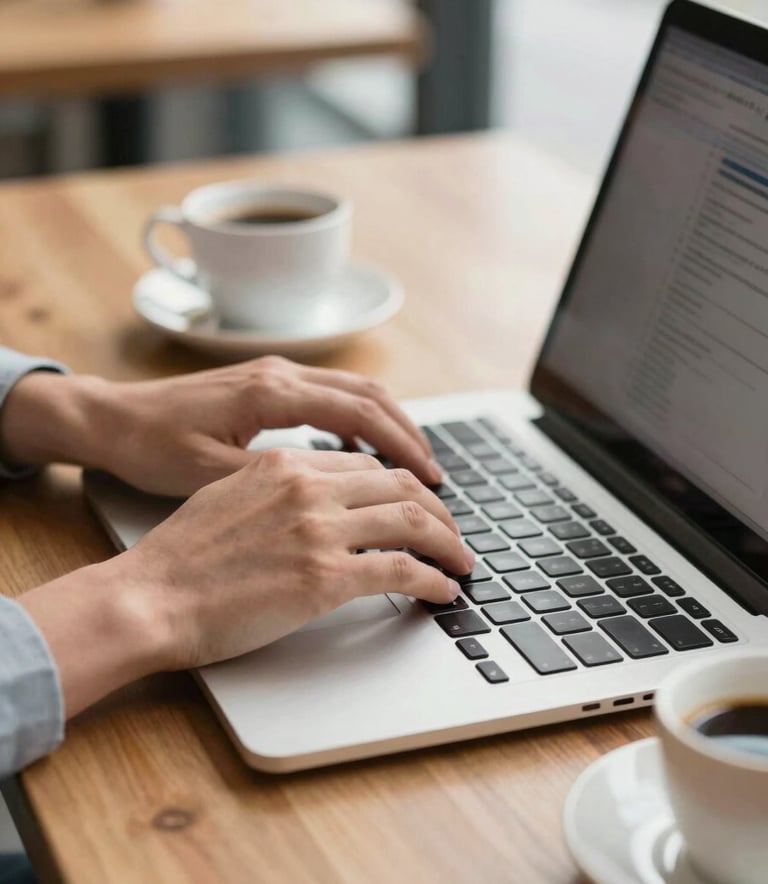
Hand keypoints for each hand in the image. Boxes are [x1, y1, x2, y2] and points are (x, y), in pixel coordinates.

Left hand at [0, 356, 441, 494]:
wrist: (110, 418)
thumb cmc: (151, 448)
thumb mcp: (210, 475)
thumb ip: (273, 480)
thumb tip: (331, 498)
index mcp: (271, 393)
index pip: (358, 414)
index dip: (401, 447)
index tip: (430, 480)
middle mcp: (280, 374)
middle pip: (369, 395)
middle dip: (409, 434)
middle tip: (435, 476)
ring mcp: (274, 374)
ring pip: (353, 392)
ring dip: (389, 425)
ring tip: (412, 465)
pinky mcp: (266, 385)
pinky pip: (329, 397)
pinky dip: (359, 422)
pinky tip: (362, 454)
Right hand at [19, 449, 471, 714]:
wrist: (150, 595)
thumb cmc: (180, 555)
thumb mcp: (227, 494)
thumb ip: (278, 488)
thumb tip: (316, 503)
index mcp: (285, 463)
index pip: (366, 465)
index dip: (401, 484)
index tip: (418, 502)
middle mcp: (308, 487)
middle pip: (399, 484)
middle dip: (437, 509)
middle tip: (452, 532)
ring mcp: (319, 530)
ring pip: (412, 520)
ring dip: (448, 543)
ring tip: (462, 561)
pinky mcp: (325, 578)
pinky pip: (402, 570)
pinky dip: (433, 579)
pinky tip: (444, 590)